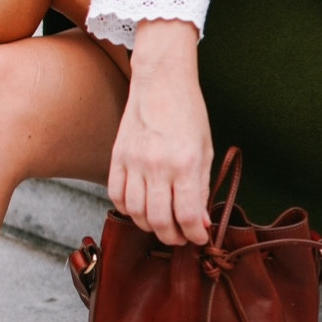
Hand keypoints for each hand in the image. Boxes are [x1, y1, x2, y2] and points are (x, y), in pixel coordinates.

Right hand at [107, 20, 212, 246]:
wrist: (160, 83)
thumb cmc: (188, 113)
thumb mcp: (205, 150)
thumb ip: (201, 188)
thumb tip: (199, 222)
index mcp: (185, 163)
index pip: (186, 215)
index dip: (194, 235)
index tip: (198, 238)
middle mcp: (157, 165)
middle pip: (159, 219)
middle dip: (171, 237)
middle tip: (180, 237)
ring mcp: (133, 161)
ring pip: (134, 212)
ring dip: (148, 226)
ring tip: (160, 225)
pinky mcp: (117, 157)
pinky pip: (116, 194)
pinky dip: (126, 209)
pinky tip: (139, 208)